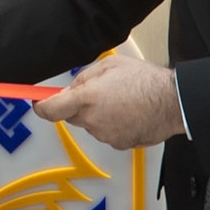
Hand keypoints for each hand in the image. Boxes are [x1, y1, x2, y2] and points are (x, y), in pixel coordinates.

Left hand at [31, 55, 182, 149]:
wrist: (172, 102)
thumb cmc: (145, 81)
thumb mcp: (108, 65)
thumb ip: (84, 77)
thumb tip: (72, 88)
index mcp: (86, 99)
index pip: (50, 109)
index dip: (41, 106)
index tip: (38, 102)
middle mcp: (92, 120)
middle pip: (71, 117)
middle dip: (78, 105)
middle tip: (97, 92)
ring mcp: (105, 135)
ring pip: (91, 125)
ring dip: (98, 114)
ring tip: (120, 100)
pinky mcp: (119, 144)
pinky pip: (107, 133)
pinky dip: (113, 124)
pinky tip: (128, 112)